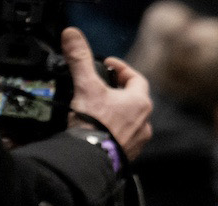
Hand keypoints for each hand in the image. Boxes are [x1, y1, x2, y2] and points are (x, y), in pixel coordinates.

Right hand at [64, 27, 152, 159]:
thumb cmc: (93, 124)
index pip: (136, 78)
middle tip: (103, 85)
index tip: (108, 65)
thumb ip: (80, 59)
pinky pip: (124, 138)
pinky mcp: (128, 155)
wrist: (90, 159)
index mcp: (140, 103)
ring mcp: (138, 141)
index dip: (122, 69)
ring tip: (100, 108)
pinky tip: (100, 129)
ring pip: (130, 120)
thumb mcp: (85, 85)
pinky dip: (115, 130)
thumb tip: (72, 34)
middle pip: (134, 99)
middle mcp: (144, 122)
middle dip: (119, 90)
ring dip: (118, 112)